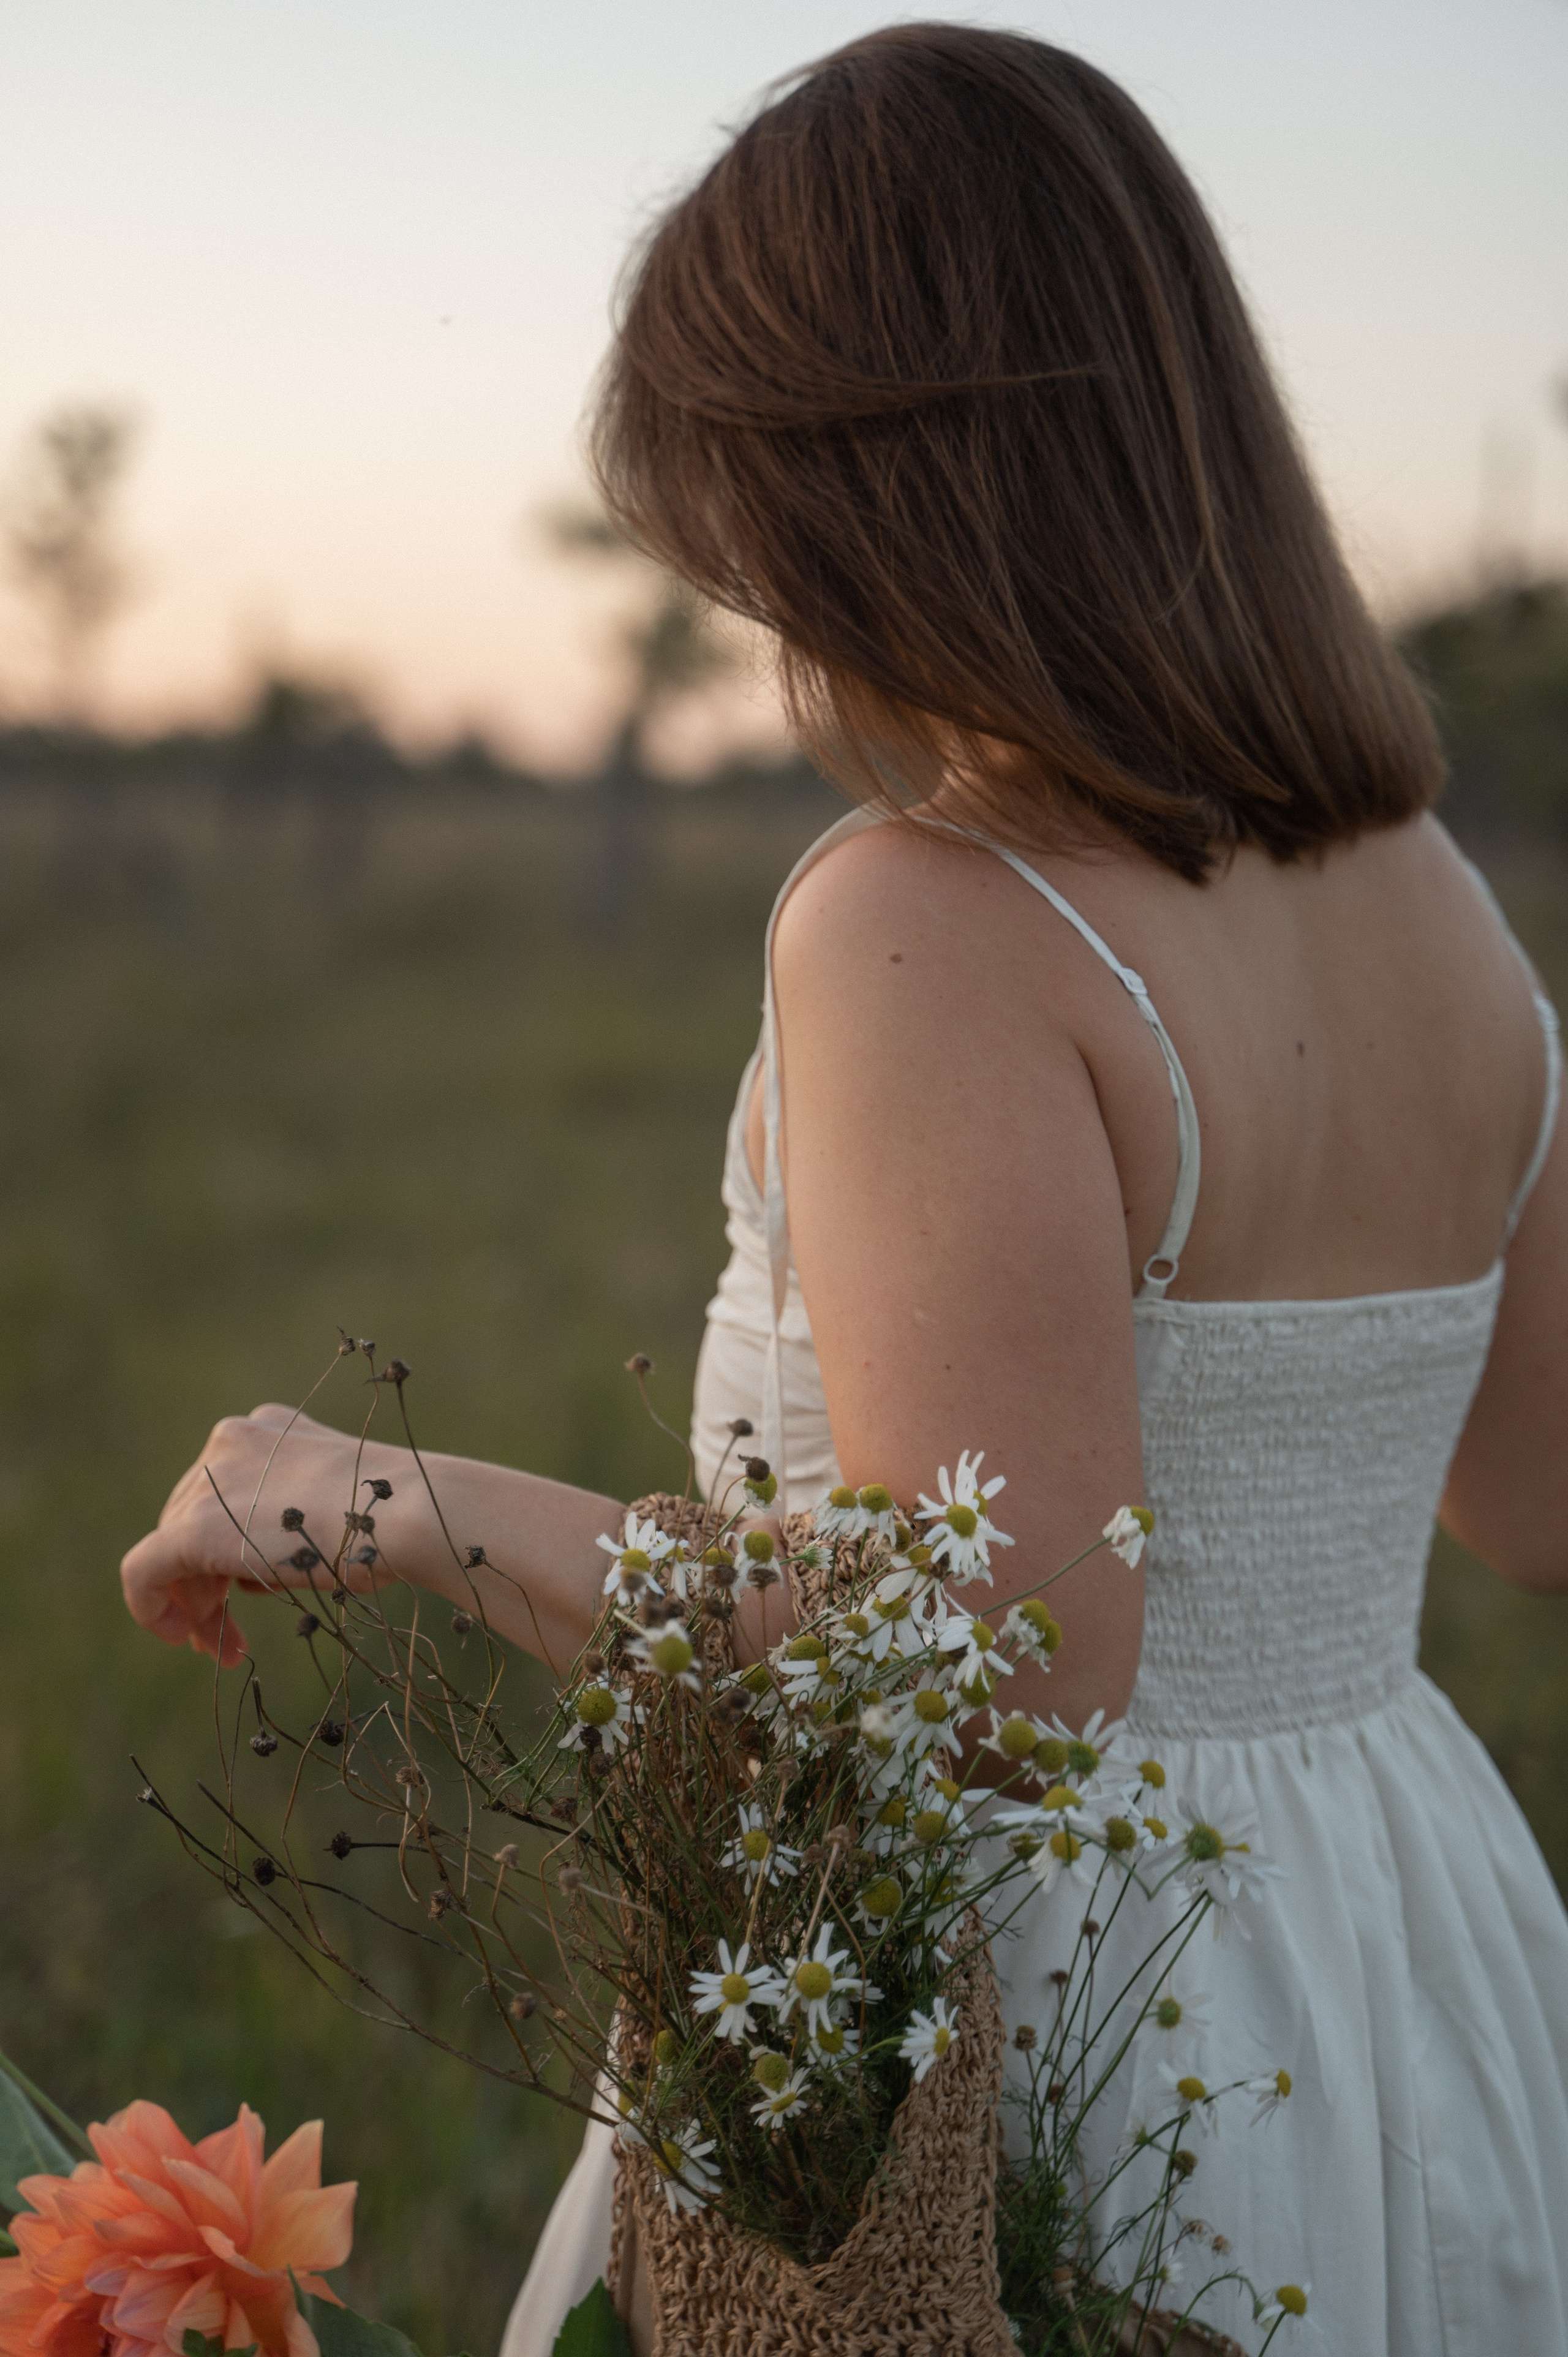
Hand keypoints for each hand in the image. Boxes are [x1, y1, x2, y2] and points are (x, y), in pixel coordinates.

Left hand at [120, 1405, 404, 1665]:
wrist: (407, 1511)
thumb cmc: (393, 1516)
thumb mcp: (337, 1500)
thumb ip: (293, 1515)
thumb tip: (266, 1561)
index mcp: (267, 1428)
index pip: (223, 1493)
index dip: (223, 1551)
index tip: (240, 1597)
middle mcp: (230, 1441)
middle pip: (192, 1522)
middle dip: (206, 1585)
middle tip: (229, 1639)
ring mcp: (210, 1480)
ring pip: (173, 1551)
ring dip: (197, 1605)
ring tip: (227, 1648)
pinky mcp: (193, 1526)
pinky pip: (144, 1570)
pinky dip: (150, 1607)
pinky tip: (177, 1636)